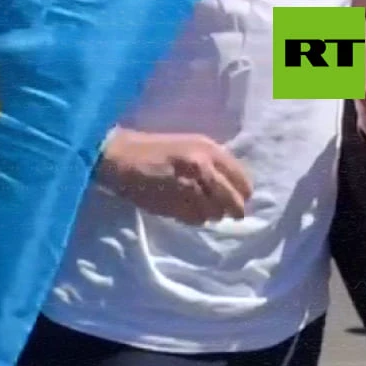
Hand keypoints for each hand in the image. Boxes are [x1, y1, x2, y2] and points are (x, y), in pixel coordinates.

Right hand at [95, 129, 251, 224]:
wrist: (122, 157)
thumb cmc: (155, 150)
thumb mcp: (191, 145)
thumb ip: (212, 162)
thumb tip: (231, 186)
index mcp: (210, 150)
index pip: (241, 179)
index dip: (243, 192)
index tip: (242, 199)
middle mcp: (203, 168)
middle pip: (232, 200)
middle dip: (234, 210)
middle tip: (234, 215)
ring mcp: (187, 188)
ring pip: (214, 212)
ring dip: (212, 214)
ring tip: (204, 211)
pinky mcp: (172, 205)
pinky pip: (195, 219)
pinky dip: (196, 219)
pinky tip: (189, 213)